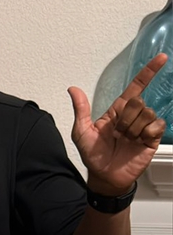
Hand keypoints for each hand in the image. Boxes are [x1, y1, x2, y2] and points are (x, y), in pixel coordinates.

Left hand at [68, 53, 167, 194]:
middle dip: (125, 117)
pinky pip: (156, 126)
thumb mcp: (81, 131)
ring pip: (146, 113)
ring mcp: (144, 127)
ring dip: (133, 128)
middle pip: (138, 101)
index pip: (135, 88)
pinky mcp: (153, 138)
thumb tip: (73, 88)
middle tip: (117, 133)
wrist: (104, 176)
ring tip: (126, 140)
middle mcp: (132, 117)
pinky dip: (146, 133)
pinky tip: (138, 142)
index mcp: (116, 111)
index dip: (148, 73)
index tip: (161, 58)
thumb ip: (81, 109)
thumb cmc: (93, 155)